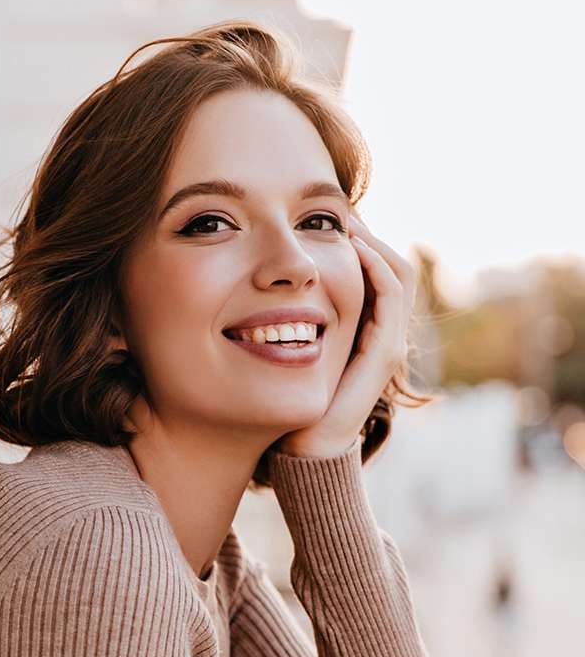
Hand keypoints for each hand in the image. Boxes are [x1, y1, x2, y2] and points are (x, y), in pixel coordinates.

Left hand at [274, 209, 417, 459]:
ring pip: (398, 274)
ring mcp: (388, 344)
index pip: (375, 270)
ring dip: (373, 241)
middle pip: (391, 265)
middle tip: (337, 208)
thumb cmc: (289, 401)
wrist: (303, 448)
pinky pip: (390, 295)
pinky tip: (351, 246)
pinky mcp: (384, 354)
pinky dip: (375, 265)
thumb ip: (288, 317)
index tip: (324, 217)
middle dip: (366, 234)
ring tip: (345, 218)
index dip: (356, 240)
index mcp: (364, 331)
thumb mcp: (288, 347)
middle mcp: (383, 334)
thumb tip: (259, 282)